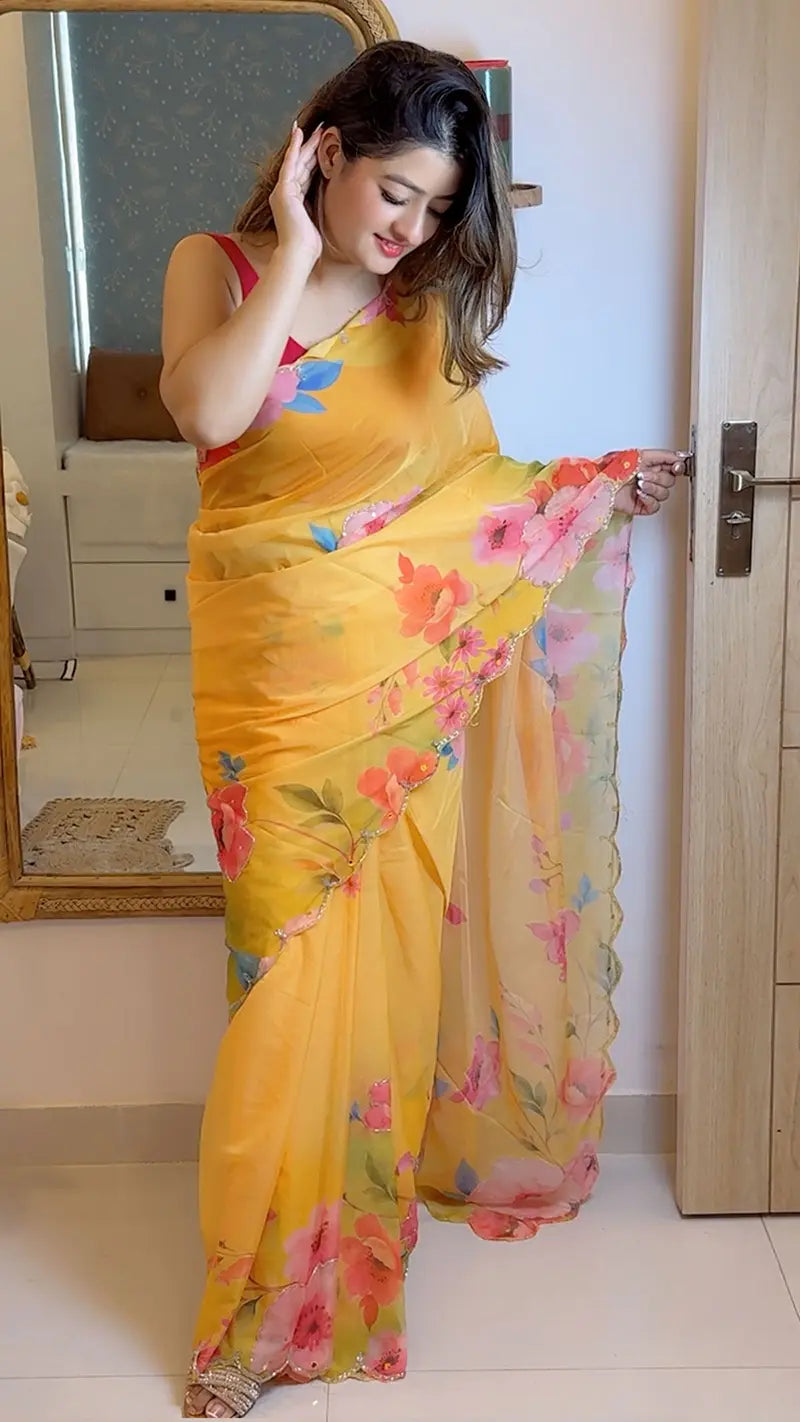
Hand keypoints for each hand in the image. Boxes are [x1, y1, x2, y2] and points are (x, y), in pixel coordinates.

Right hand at [270, 122, 323, 265]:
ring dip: (305, 142)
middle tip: (322, 128)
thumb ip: (321, 206)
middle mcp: (285, 193)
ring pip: (296, 160)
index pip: (306, 173)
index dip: (313, 157)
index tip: (323, 144)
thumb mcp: (318, 219)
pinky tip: (299, 133)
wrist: (298, 253)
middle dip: (310, 145)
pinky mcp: (283, 190)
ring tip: (314, 127)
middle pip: (301, 164)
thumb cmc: (309, 244)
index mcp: (293, 200)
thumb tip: (337, 202)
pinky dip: (294, 148)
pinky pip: (290, 164)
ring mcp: (282, 191)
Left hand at [613, 449, 686, 516]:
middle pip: (670, 481)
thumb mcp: (640, 455)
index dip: (678, 467)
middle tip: (643, 475)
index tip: (676, 466)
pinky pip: (655, 506)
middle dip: (657, 478)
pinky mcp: (642, 506)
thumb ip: (663, 455)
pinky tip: (639, 494)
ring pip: (665, 494)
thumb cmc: (612, 469)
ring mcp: (647, 493)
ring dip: (652, 488)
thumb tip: (679, 456)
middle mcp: (651, 479)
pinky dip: (649, 500)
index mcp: (652, 465)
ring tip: (638, 484)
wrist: (600, 485)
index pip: (674, 467)